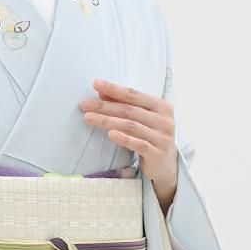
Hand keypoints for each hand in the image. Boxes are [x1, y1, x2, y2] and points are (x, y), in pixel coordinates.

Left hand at [79, 78, 177, 192]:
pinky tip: (110, 134)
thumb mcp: (141, 120)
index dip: (114, 89)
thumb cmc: (150, 138)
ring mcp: (162, 137)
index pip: (134, 95)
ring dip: (107, 121)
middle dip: (105, 106)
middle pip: (129, 110)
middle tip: (85, 104)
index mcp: (161, 106)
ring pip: (131, 126)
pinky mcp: (157, 153)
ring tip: (89, 118)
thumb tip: (102, 93)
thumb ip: (125, 106)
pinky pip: (138, 144)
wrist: (165, 165)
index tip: (95, 84)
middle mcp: (164, 120)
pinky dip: (124, 139)